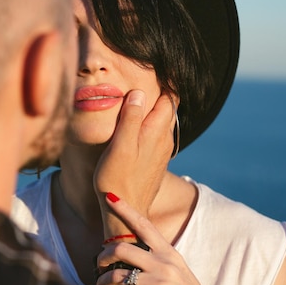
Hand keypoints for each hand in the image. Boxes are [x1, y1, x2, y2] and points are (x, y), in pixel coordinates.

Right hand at [93, 90, 174, 224]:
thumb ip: (131, 118)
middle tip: (143, 84)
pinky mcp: (155, 163)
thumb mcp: (120, 146)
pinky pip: (157, 137)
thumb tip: (139, 92)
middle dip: (159, 95)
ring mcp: (161, 152)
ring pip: (163, 123)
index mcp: (155, 131)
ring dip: (153, 112)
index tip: (152, 71)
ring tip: (137, 103)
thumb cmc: (117, 179)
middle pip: (168, 109)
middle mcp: (163, 140)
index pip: (168, 98)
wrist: (125, 212)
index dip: (164, 84)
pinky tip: (136, 130)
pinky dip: (150, 127)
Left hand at [95, 194, 237, 284]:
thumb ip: (158, 261)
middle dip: (102, 257)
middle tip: (98, 264)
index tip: (110, 196)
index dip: (125, 209)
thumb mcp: (179, 273)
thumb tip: (126, 255)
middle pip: (121, 249)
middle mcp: (166, 267)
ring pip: (117, 276)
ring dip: (102, 282)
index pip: (145, 225)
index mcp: (171, 255)